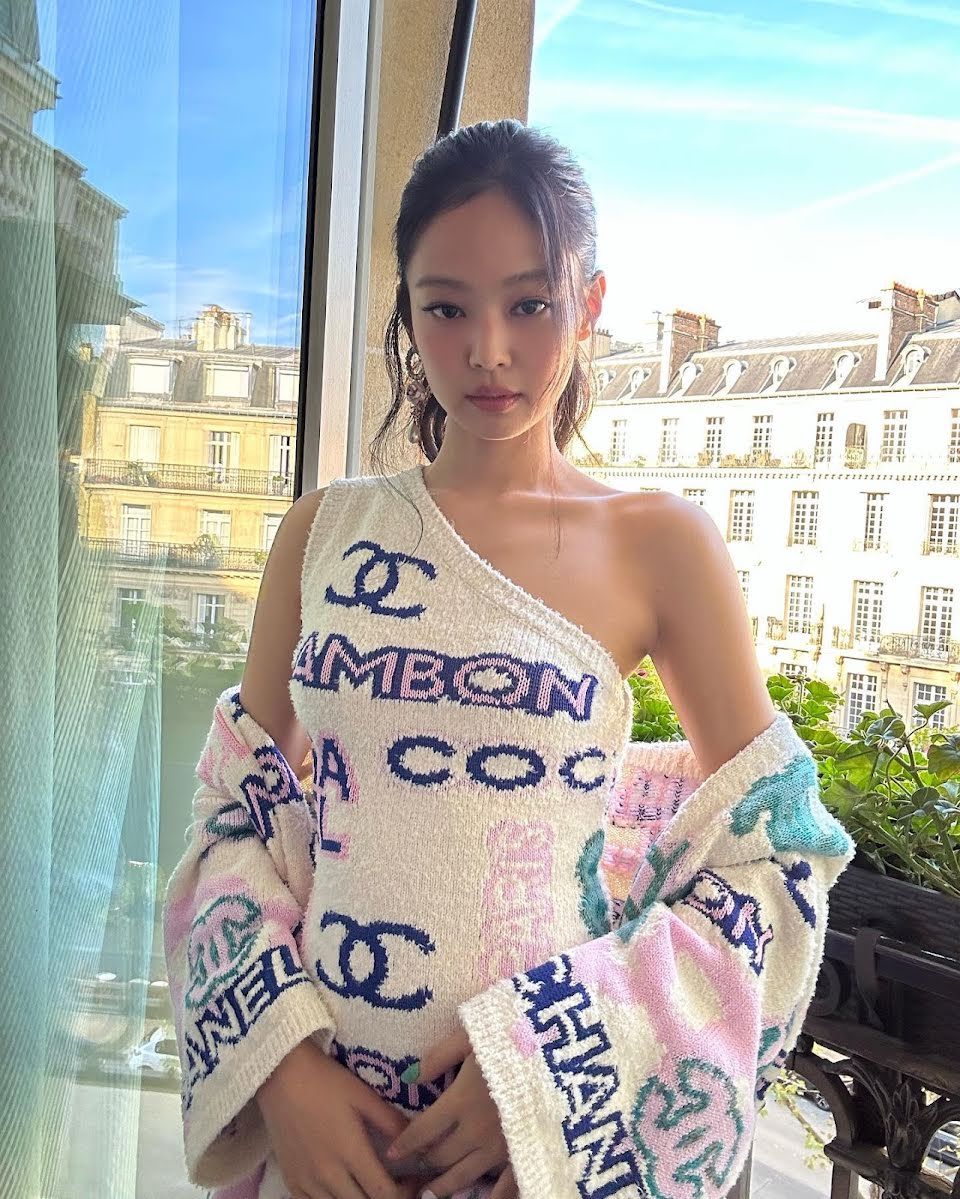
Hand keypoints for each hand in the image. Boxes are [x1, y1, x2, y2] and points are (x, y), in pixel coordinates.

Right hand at [256, 1037, 421, 1198]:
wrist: (280, 1075)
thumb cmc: (326, 1081)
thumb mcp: (363, 1096)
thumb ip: (391, 1122)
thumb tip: (417, 1142)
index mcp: (351, 1153)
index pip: (385, 1195)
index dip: (406, 1193)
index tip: (414, 1180)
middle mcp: (329, 1175)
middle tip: (399, 1185)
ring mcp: (307, 1182)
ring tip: (372, 1187)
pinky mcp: (291, 1182)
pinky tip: (344, 1191)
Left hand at [384, 1027, 517, 1198]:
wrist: (559, 1053)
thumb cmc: (514, 1037)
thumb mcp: (471, 1035)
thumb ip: (440, 1056)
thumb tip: (411, 1077)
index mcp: (460, 1101)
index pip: (423, 1130)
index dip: (405, 1143)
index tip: (393, 1152)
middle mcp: (476, 1131)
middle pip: (442, 1155)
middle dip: (424, 1163)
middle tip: (414, 1170)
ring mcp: (501, 1147)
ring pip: (465, 1175)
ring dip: (445, 1186)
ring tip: (430, 1195)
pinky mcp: (524, 1153)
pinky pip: (504, 1186)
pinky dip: (492, 1198)